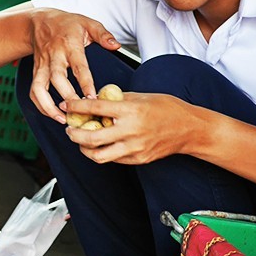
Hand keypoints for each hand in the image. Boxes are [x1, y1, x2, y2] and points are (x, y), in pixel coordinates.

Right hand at [29, 9, 119, 122]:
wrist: (39, 21)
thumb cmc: (67, 24)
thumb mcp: (88, 23)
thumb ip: (103, 35)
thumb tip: (116, 46)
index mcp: (69, 45)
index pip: (78, 66)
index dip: (85, 83)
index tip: (92, 97)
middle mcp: (54, 56)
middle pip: (57, 79)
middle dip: (67, 97)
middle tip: (79, 112)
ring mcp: (42, 65)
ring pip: (39, 88)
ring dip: (48, 106)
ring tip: (62, 120)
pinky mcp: (36, 72)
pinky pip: (33, 91)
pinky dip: (40, 105)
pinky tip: (52, 115)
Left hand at [61, 91, 201, 163]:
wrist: (190, 129)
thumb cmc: (168, 108)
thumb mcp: (141, 96)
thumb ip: (117, 99)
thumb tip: (96, 98)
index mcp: (130, 111)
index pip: (94, 108)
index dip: (75, 107)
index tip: (65, 105)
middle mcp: (130, 131)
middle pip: (91, 138)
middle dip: (73, 134)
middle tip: (68, 129)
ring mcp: (134, 148)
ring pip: (99, 155)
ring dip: (84, 149)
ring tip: (80, 140)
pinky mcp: (138, 159)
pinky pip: (113, 159)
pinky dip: (103, 152)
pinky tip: (100, 144)